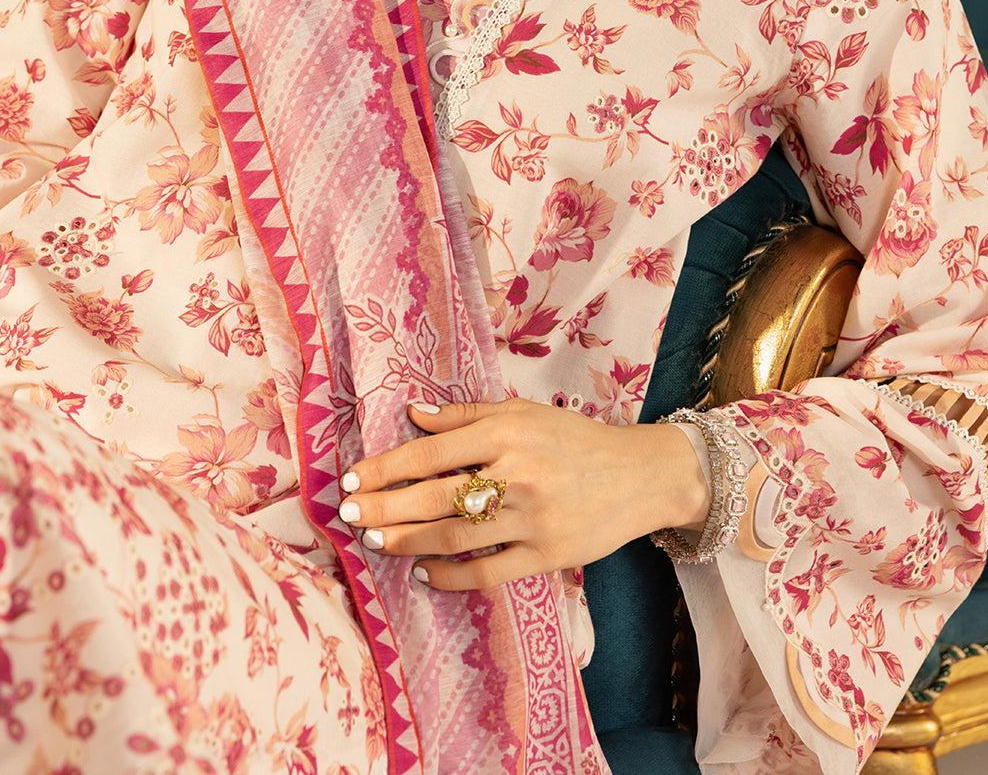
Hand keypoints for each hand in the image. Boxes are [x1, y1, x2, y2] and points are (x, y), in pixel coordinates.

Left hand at [337, 396, 707, 590]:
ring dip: (407, 541)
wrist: (640, 475)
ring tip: (374, 541)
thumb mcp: (523, 411)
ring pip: (454, 535)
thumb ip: (466, 416)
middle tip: (348, 514)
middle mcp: (518, 473)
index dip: (386, 468)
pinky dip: (450, 576)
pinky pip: (487, 571)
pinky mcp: (547, 554)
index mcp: (508, 432)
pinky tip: (423, 572)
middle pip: (435, 497)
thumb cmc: (574, 439)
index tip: (350, 479)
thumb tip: (411, 414)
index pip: (432, 452)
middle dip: (384, 508)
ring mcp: (532, 517)